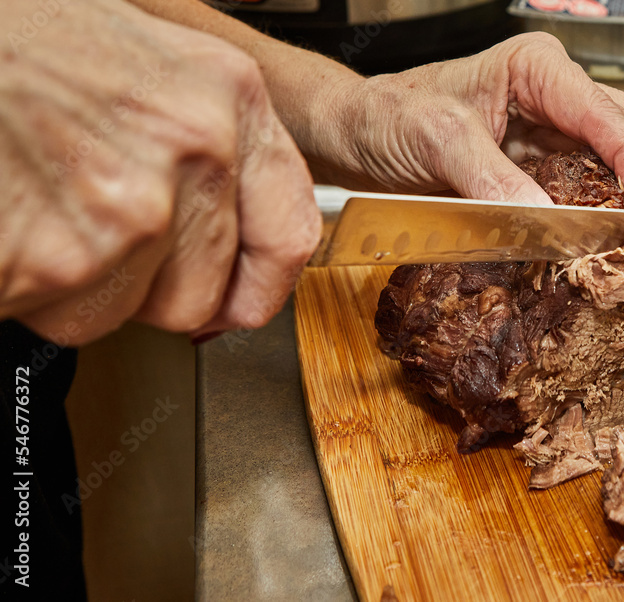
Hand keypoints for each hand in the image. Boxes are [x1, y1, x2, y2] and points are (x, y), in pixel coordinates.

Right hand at [0, 0, 319, 344]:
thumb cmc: (18, 37)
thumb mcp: (140, 56)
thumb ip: (199, 137)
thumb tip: (224, 215)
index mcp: (227, 97)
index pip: (288, 236)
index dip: (258, 286)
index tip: (238, 301)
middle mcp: (196, 154)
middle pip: (198, 296)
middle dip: (141, 287)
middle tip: (89, 231)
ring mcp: (130, 211)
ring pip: (117, 314)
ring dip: (73, 287)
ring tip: (35, 208)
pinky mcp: (59, 259)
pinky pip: (53, 316)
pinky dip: (22, 288)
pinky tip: (11, 223)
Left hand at [304, 32, 623, 207]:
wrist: (357, 135)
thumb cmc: (389, 115)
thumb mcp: (433, 138)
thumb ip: (487, 176)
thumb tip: (541, 216)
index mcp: (536, 70)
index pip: (604, 112)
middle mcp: (555, 97)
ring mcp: (553, 134)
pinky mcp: (544, 168)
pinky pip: (594, 187)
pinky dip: (622, 209)